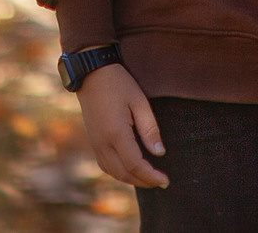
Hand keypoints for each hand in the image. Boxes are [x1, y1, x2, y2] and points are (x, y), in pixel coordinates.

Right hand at [79, 61, 167, 188]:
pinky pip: (106, 165)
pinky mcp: (93, 141)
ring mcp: (95, 144)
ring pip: (113, 172)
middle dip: (144, 181)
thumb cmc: (120, 84)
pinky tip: (131, 171)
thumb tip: (160, 153)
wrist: (91, 75)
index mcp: (116, 134)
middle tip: (162, 183)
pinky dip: (120, 173)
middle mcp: (103, 143)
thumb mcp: (140, 102)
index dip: (151, 176)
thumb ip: (150, 129)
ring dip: (132, 179)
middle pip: (124, 173)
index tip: (166, 180)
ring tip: (150, 180)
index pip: (135, 164)